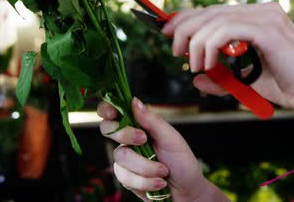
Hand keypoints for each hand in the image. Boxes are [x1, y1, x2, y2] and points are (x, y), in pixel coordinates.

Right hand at [97, 98, 224, 201]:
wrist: (187, 192)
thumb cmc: (182, 163)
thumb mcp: (172, 138)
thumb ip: (152, 120)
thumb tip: (135, 101)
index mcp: (139, 125)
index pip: (114, 112)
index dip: (107, 109)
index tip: (113, 113)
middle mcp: (129, 140)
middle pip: (108, 130)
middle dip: (126, 135)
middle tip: (144, 140)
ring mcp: (125, 160)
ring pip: (121, 157)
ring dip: (146, 167)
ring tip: (164, 171)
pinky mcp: (125, 178)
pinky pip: (126, 177)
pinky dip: (146, 182)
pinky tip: (159, 183)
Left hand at [162, 3, 293, 115]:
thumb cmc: (289, 89)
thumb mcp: (246, 83)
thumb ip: (222, 79)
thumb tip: (196, 80)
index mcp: (259, 18)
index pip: (215, 11)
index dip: (188, 19)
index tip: (168, 33)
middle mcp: (263, 11)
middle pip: (211, 11)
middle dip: (185, 28)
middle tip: (175, 50)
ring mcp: (267, 17)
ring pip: (215, 19)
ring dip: (196, 42)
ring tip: (194, 65)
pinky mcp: (269, 29)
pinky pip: (227, 29)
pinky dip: (210, 45)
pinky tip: (208, 63)